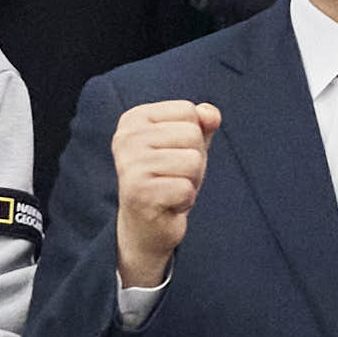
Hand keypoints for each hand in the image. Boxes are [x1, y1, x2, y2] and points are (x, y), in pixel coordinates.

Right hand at [111, 95, 222, 290]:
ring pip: (193, 160)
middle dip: (194, 160)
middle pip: (192, 134)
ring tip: (171, 189)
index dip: (193, 137)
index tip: (174, 155)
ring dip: (191, 181)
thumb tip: (211, 115)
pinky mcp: (138, 192)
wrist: (147, 226)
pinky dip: (185, 200)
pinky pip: (186, 188)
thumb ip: (202, 123)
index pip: (187, 111)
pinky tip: (168, 205)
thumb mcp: (188, 145)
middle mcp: (126, 138)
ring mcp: (129, 165)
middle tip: (173, 177)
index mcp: (134, 119)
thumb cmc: (168, 178)